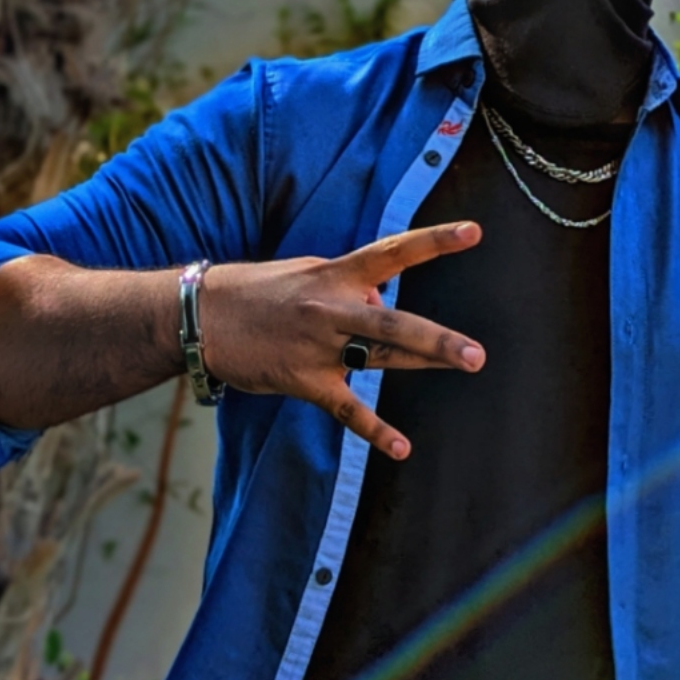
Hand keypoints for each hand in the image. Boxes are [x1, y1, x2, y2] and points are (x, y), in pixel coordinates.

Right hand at [201, 222, 485, 459]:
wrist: (201, 315)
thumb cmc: (261, 291)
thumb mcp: (308, 272)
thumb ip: (351, 287)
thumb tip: (384, 305)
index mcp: (335, 274)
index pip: (392, 253)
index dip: (434, 241)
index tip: (474, 231)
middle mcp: (331, 308)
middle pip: (393, 323)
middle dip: (437, 338)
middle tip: (477, 354)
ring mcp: (319, 346)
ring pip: (380, 356)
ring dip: (425, 361)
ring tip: (468, 364)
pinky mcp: (304, 380)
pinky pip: (346, 408)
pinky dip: (375, 430)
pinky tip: (401, 448)